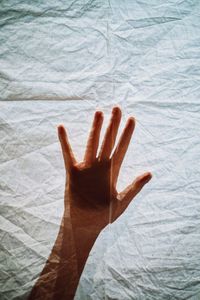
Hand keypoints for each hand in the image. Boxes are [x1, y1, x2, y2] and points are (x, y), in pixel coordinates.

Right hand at [58, 106, 151, 231]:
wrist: (85, 223)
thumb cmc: (104, 215)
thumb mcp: (122, 201)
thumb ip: (135, 186)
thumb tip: (149, 173)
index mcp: (113, 171)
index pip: (121, 148)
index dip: (127, 134)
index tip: (132, 119)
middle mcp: (100, 165)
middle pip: (108, 140)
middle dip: (113, 124)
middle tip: (117, 107)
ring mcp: (86, 167)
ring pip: (91, 142)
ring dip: (95, 128)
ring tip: (98, 112)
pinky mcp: (73, 172)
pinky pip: (68, 153)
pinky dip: (65, 141)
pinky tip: (62, 127)